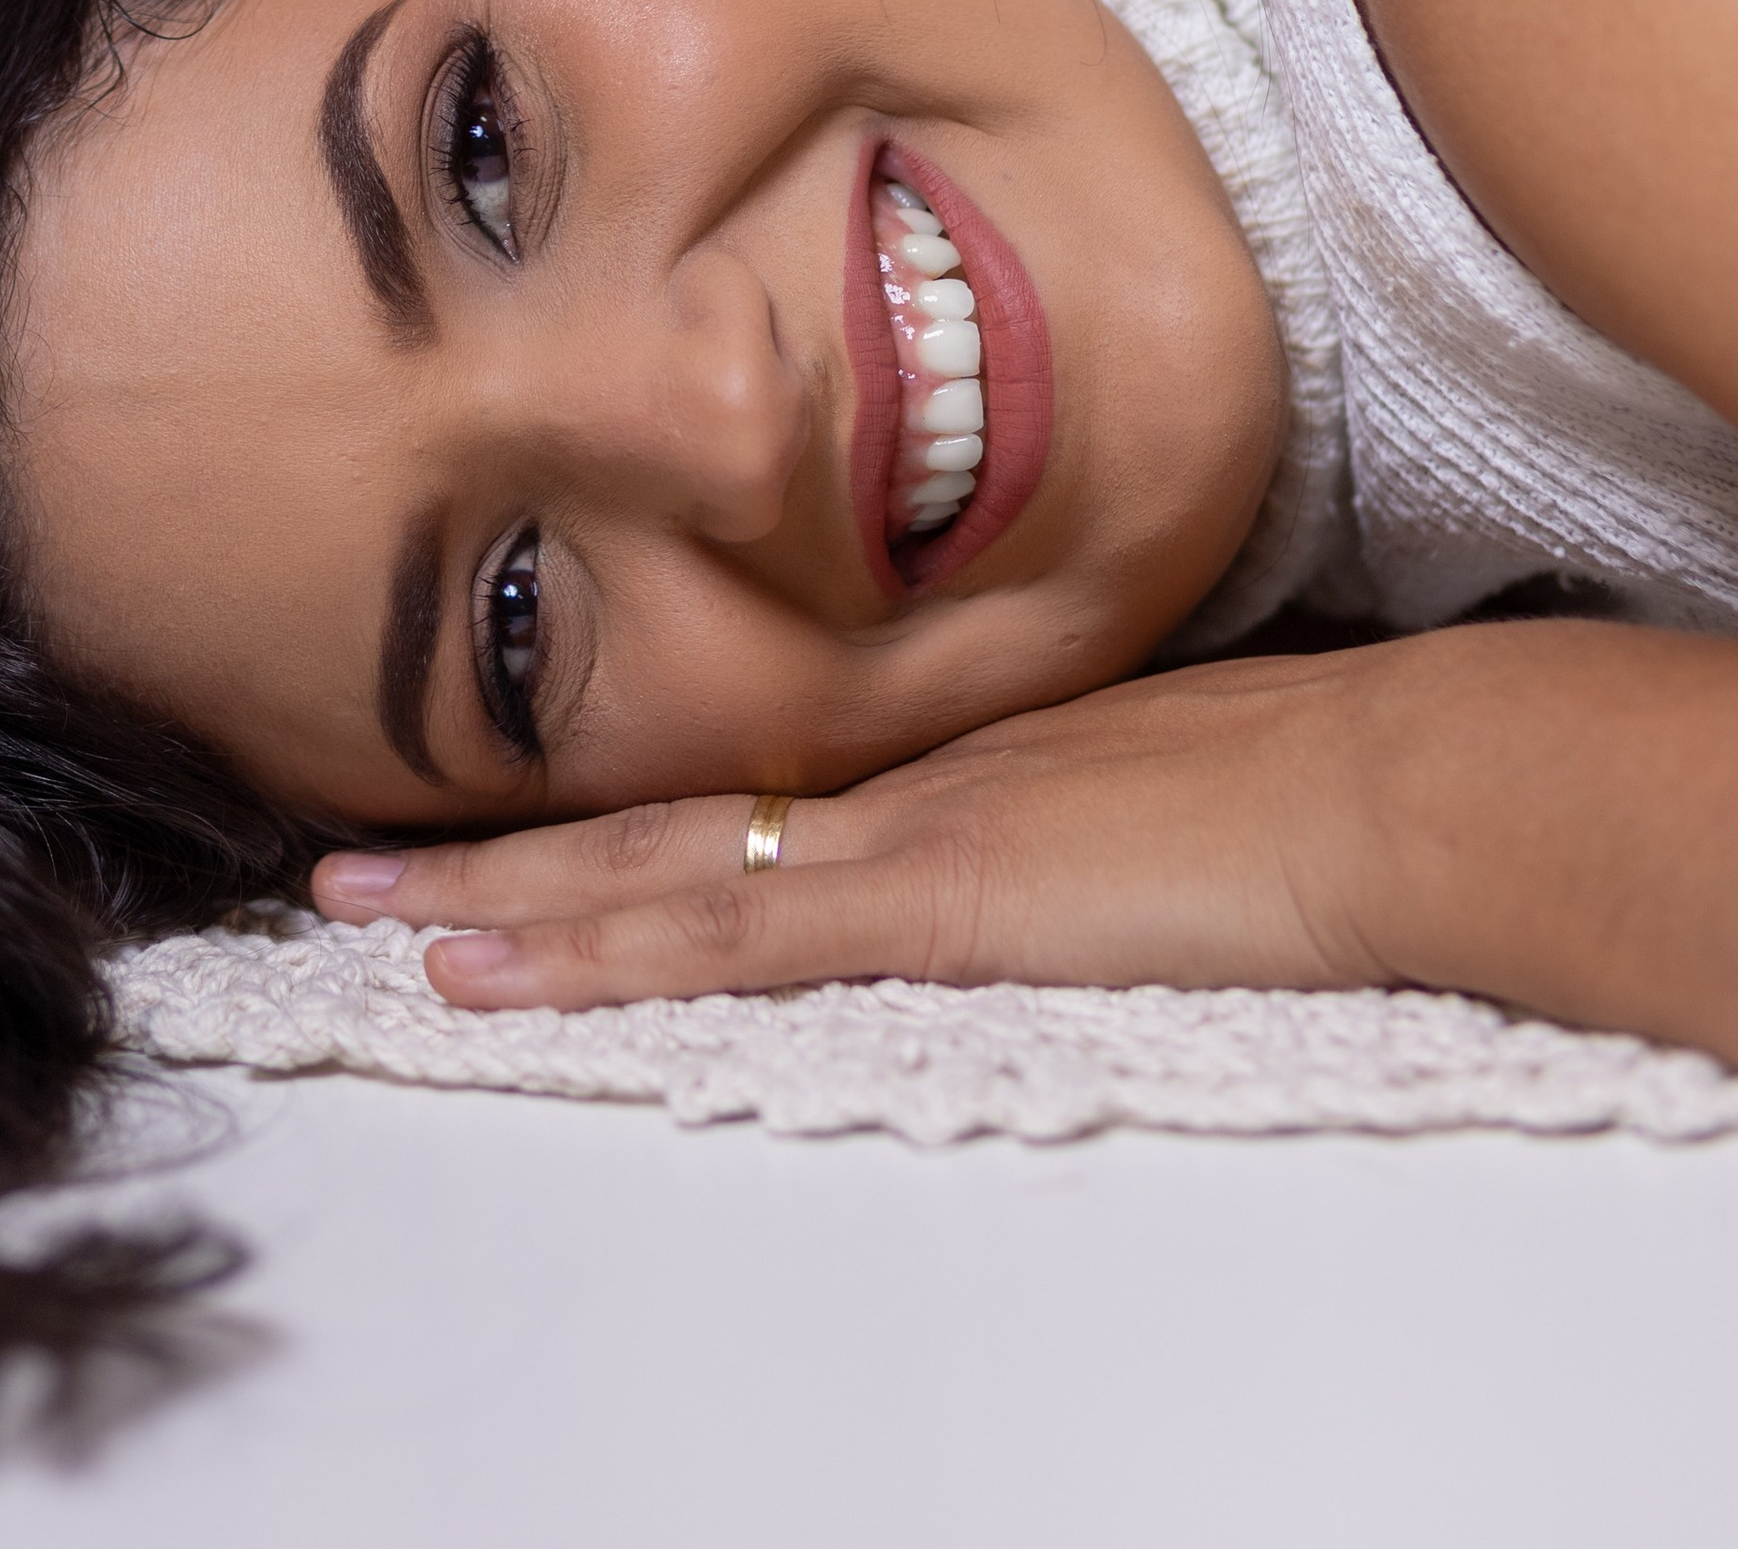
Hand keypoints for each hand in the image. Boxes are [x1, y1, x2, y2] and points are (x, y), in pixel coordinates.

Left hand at [312, 659, 1383, 1007]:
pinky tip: (508, 980)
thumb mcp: (1145, 793)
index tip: (488, 834)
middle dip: (498, 852)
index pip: (732, 788)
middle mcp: (890, 776)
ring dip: (507, 906)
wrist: (1389, 780)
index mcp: (936, 757)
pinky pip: (734, 932)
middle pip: (656, 815)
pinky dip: (606, 954)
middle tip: (348, 867)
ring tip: (375, 927)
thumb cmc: (1308, 787)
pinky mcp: (935, 899)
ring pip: (658, 868)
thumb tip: (1022, 849)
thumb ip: (1051, 817)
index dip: (602, 816)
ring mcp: (903, 831)